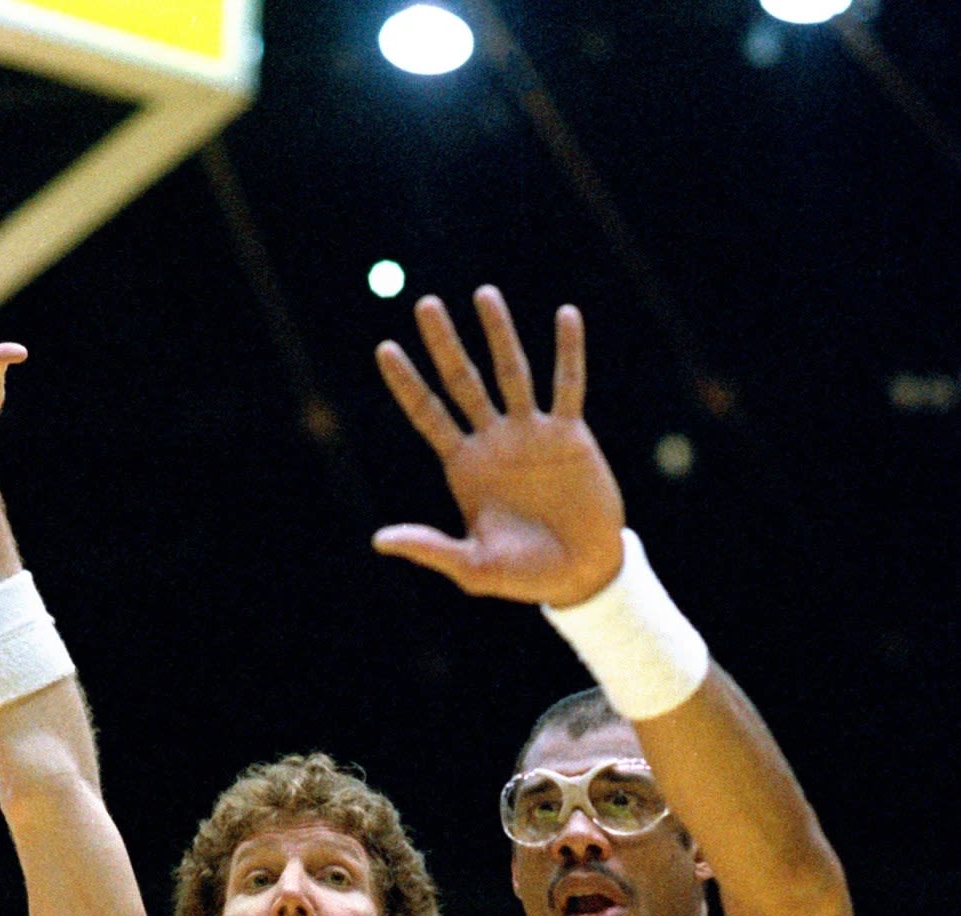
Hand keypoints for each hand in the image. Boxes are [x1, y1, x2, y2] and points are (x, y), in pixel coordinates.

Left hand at [374, 286, 624, 605]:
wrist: (581, 575)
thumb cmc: (525, 576)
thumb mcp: (473, 567)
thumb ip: (430, 548)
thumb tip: (379, 540)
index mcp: (465, 467)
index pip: (428, 415)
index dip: (406, 383)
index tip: (383, 348)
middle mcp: (494, 442)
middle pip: (462, 381)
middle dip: (443, 344)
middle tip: (424, 303)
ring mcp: (532, 434)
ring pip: (512, 372)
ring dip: (499, 333)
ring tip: (483, 294)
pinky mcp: (570, 436)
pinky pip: (569, 385)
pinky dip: (569, 352)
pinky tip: (566, 315)